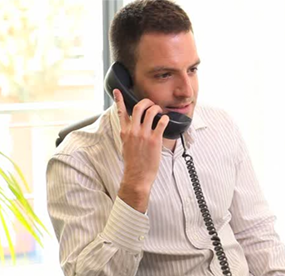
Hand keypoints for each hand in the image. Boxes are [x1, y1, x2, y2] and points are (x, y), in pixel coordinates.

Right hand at [113, 88, 169, 212]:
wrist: (137, 176)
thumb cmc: (133, 162)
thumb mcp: (125, 145)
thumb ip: (127, 134)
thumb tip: (130, 127)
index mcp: (124, 132)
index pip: (121, 112)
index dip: (119, 100)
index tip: (118, 91)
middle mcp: (133, 131)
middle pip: (138, 107)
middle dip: (146, 102)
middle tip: (151, 103)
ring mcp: (144, 135)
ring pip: (150, 112)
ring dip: (157, 108)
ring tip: (160, 111)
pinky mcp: (154, 140)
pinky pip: (161, 123)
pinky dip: (165, 118)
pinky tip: (166, 120)